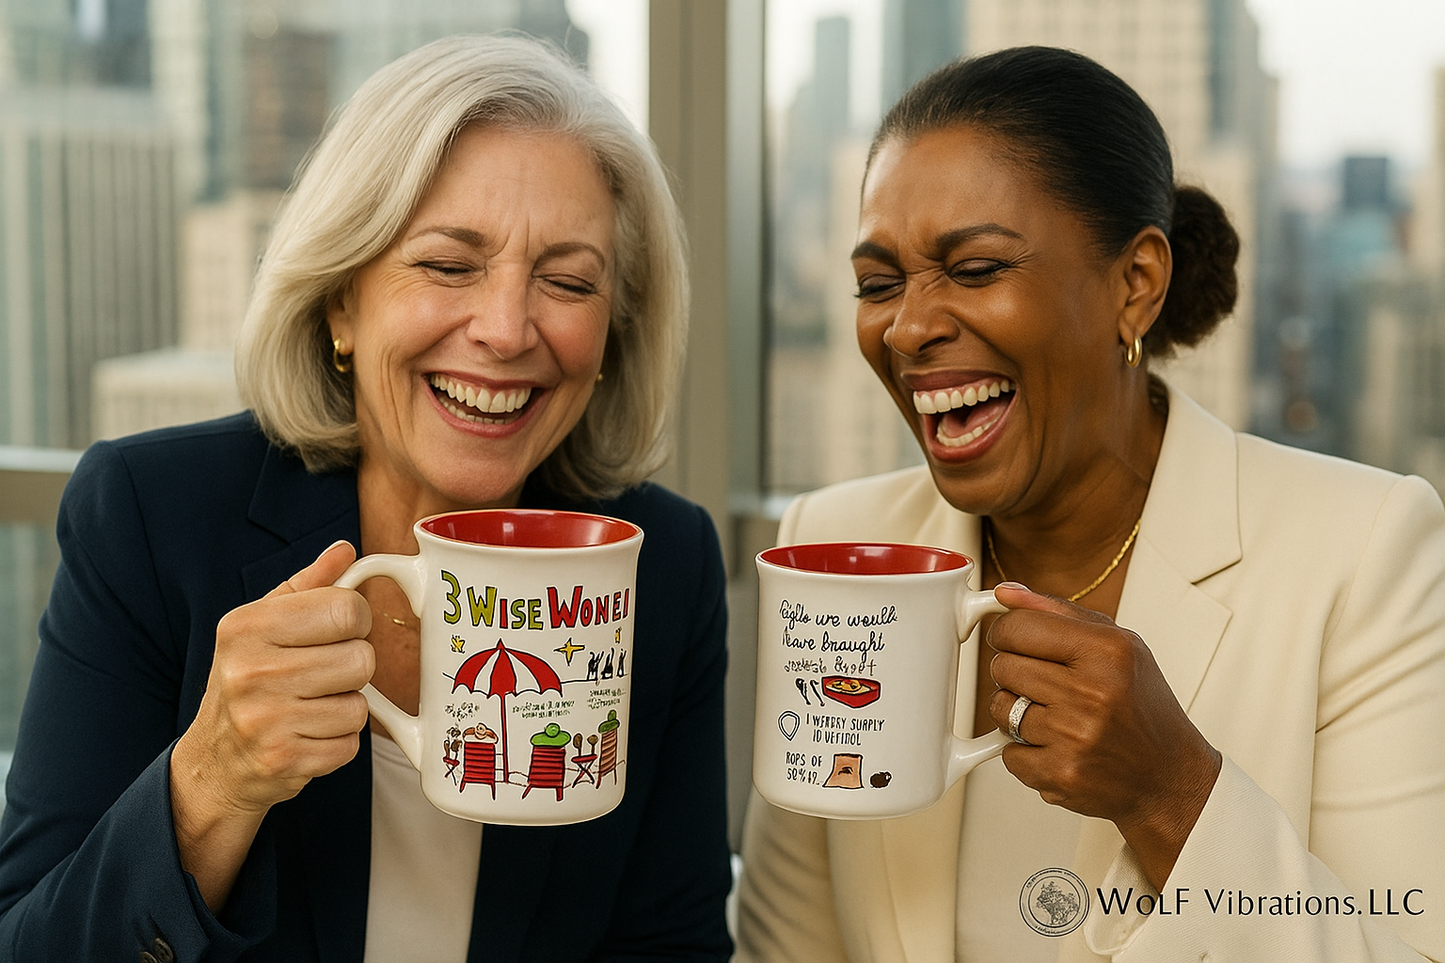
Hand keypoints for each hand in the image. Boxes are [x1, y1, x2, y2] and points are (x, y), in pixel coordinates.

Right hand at [170, 540, 375, 906]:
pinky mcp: (282, 760)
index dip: (356, 620)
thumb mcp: (265, 622)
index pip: (348, 609)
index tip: (336, 631)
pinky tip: (306, 735)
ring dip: (345, 707)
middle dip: (353, 667)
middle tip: (323, 674)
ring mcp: (264, 720)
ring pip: (359, 706)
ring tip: (311, 706)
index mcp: (247, 626)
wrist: (215, 759)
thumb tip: (345, 550)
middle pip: (362, 659)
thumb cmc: (250, 678)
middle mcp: (251, 671)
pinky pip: (350, 745)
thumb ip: (309, 585)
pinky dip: (337, 742)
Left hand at [985, 582, 1220, 888]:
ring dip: (1016, 712)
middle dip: (1014, 673)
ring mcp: (1074, 737)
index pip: (1016, 627)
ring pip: (1000, 709)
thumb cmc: (1141, 705)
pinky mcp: (1061, 774)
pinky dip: (1024, 752)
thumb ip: (1056, 611)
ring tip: (1053, 716)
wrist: (1168, 776)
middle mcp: (1091, 692)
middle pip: (1002, 666)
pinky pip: (1008, 753)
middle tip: (1043, 683)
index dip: (1007, 633)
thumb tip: (1005, 592)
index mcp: (1107, 650)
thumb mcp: (1116, 644)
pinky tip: (1057, 747)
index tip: (1015, 640)